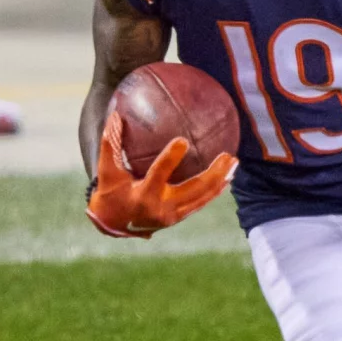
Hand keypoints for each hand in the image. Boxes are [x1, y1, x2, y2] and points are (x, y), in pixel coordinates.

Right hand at [87, 113, 237, 237]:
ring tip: (234, 163)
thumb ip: (110, 144)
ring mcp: (172, 216)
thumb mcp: (107, 171)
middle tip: (228, 155)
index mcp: (143, 195)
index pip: (158, 175)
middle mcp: (161, 208)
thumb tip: (115, 115)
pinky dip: (214, 190)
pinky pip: (201, 202)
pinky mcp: (179, 218)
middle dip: (213, 174)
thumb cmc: (110, 192)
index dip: (170, 159)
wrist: (113, 225)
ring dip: (220, 180)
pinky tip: (227, 177)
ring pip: (202, 198)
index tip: (183, 140)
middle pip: (193, 190)